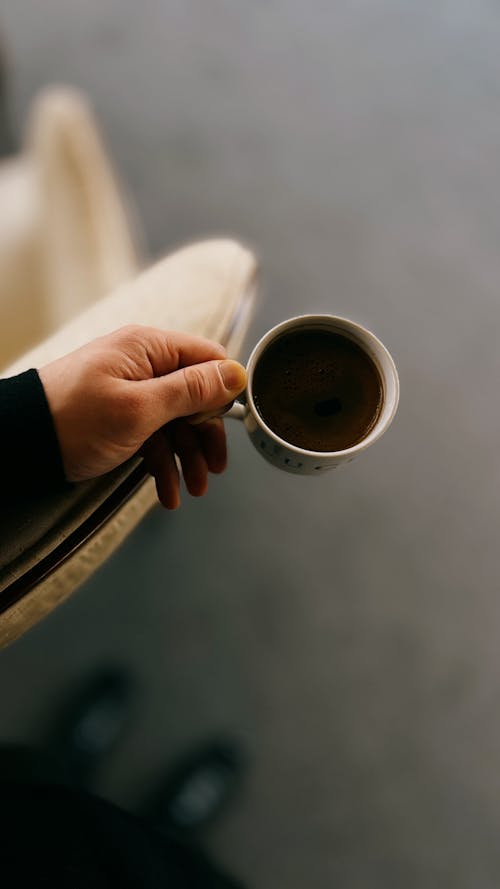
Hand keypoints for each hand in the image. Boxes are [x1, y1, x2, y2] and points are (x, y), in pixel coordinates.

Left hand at [38, 325, 246, 508]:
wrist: (20, 445)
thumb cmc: (75, 419)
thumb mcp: (141, 408)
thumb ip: (191, 390)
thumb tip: (235, 374)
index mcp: (149, 349)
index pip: (207, 359)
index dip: (224, 392)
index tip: (232, 425)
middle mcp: (143, 365)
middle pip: (194, 397)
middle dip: (205, 437)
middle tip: (214, 470)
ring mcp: (130, 392)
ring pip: (174, 422)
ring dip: (186, 458)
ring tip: (192, 490)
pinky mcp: (118, 417)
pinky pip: (152, 437)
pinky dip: (161, 464)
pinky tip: (167, 492)